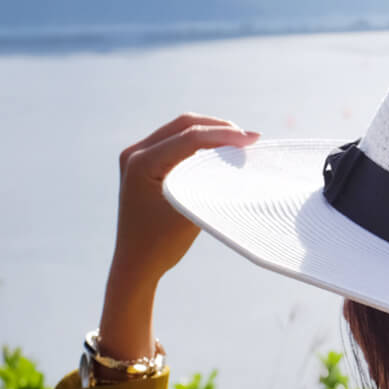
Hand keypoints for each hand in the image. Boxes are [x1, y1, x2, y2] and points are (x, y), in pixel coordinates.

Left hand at [98, 115, 258, 360]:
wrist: (136, 264)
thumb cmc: (161, 244)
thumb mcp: (190, 210)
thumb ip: (210, 180)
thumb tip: (237, 157)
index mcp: (141, 163)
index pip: (189, 137)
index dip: (224, 135)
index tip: (253, 140)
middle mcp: (134, 153)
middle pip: (183, 125)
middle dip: (219, 128)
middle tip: (249, 138)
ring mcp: (136, 156)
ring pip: (180, 130)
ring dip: (210, 133)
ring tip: (239, 143)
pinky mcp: (143, 162)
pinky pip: (175, 142)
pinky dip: (199, 143)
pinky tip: (220, 151)